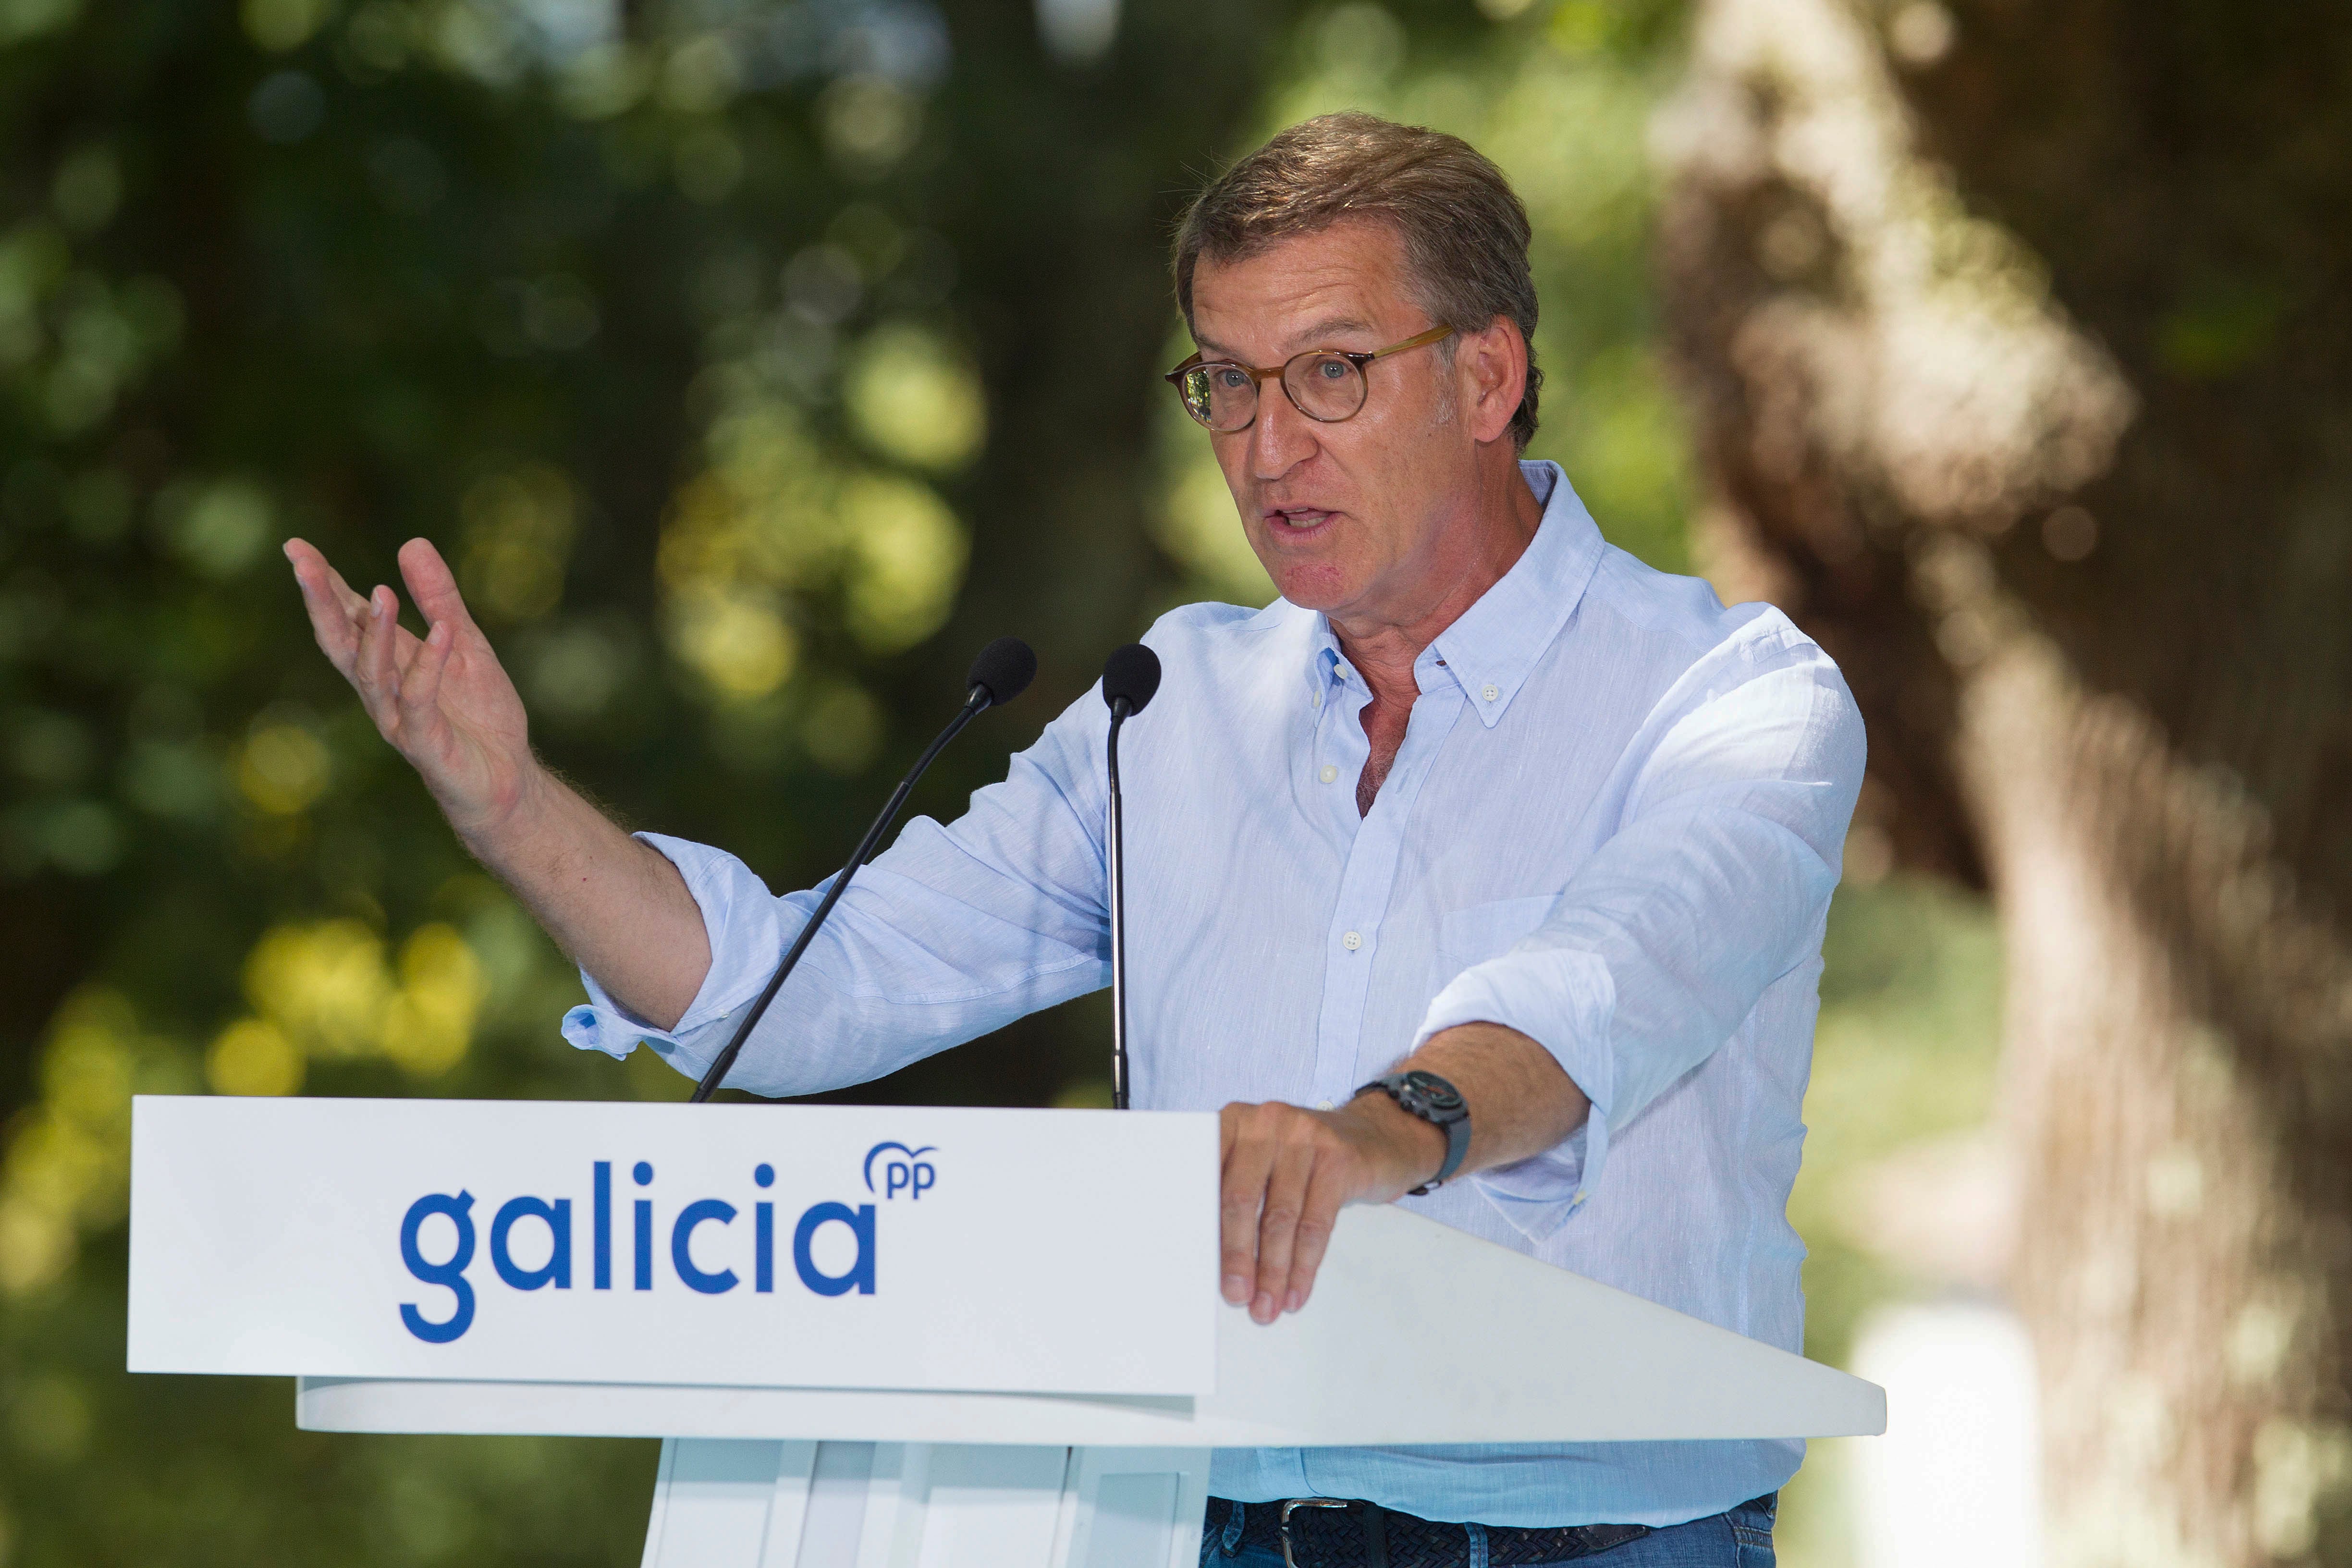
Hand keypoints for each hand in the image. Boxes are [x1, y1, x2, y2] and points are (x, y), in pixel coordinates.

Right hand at [284, 536, 538, 841]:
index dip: (322, 584)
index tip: (296, 546)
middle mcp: (382, 689)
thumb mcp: (465, 641)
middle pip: (341, 642)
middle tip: (302, 562)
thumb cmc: (479, 714)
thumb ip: (439, 599)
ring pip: (373, 673)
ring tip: (381, 592)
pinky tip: (443, 634)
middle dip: (321, 603)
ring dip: (375, 632)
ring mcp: (399, 718)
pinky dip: (429, 667)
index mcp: (387, 662)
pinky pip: (420, 701)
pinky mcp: (426, 743)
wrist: (507, 778)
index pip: (347, 618)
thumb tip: (411, 542)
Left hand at [1218, 1094, 1446, 1324]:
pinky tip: (1296, 1292)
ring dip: (1272, 1271)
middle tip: (1235, 1295)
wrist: (1376, 1136)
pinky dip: (1303, 1266)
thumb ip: (1231, 1191)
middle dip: (1236, 1255)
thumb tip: (1209, 1257)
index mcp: (1234, 1121)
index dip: (1200, 1224)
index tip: (1197, 1266)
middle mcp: (1266, 1122)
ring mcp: (1305, 1137)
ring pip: (1280, 1217)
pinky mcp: (1338, 1160)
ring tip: (1265, 1306)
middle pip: (1241, 1199)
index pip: (1207, 1176)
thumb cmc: (1303, 1158)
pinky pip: (1315, 1224)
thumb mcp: (1262, 1161)